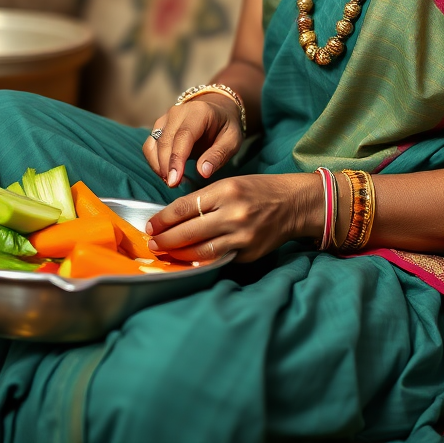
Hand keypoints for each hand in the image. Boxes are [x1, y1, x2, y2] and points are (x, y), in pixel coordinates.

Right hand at [143, 92, 243, 187]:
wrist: (217, 109)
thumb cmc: (225, 127)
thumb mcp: (232, 140)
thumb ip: (218, 155)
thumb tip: (203, 173)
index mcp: (198, 112)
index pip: (183, 136)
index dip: (177, 159)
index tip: (175, 180)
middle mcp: (177, 112)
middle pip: (165, 142)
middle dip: (166, 167)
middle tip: (175, 186)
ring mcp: (165, 118)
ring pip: (152, 145)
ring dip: (158, 166)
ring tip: (172, 181)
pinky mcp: (158, 127)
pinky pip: (149, 146)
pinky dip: (154, 162)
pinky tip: (166, 173)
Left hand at [144, 173, 322, 262]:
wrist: (293, 203)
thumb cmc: (258, 190)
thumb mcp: (231, 183)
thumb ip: (205, 199)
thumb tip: (174, 217)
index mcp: (226, 190)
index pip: (185, 206)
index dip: (164, 219)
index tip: (151, 226)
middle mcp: (233, 212)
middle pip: (189, 231)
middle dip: (166, 239)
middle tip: (152, 243)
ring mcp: (242, 235)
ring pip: (201, 250)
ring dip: (179, 253)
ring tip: (166, 253)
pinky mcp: (249, 252)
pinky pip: (219, 259)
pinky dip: (201, 261)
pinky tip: (189, 261)